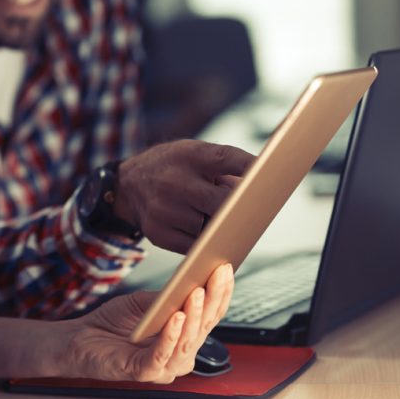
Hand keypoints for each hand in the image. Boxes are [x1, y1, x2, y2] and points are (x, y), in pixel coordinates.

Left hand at [63, 263, 233, 382]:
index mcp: (183, 337)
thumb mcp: (143, 303)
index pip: (209, 316)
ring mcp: (164, 366)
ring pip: (187, 343)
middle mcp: (179, 355)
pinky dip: (170, 336)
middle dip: (212, 299)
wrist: (80, 339)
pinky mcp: (144, 372)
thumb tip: (189, 282)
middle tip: (216, 275)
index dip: (219, 294)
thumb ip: (166, 298)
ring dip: (193, 316)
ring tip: (196, 293)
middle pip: (203, 328)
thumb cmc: (112, 323)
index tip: (225, 269)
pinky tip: (174, 317)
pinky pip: (162, 356)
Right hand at [115, 140, 255, 251]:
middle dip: (238, 207)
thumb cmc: (173, 168)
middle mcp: (174, 180)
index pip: (228, 158)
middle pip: (223, 201)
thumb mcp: (193, 153)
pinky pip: (195, 245)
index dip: (252, 168)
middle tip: (252, 210)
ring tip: (213, 216)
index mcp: (188, 155)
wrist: (128, 185)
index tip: (271, 176)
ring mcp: (164, 208)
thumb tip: (261, 187)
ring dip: (217, 224)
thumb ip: (225, 165)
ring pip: (210, 226)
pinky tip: (202, 230)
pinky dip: (203, 240)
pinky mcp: (158, 233)